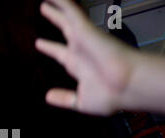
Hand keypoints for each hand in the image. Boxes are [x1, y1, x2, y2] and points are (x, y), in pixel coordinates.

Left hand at [35, 0, 134, 114]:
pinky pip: (71, 10)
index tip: (39, 43)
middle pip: (64, 30)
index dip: (50, 48)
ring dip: (56, 8)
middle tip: (44, 9)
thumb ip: (64, 98)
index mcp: (80, 67)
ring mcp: (83, 39)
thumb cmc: (110, 96)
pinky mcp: (85, 29)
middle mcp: (81, 50)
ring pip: (67, 17)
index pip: (61, 54)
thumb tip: (48, 97)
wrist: (125, 85)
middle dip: (55, 20)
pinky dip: (62, 3)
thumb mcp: (81, 102)